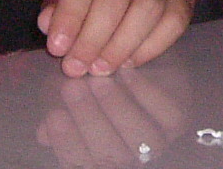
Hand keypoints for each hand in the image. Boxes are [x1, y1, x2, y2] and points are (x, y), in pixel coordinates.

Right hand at [36, 57, 191, 166]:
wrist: (144, 64)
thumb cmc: (100, 83)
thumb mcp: (77, 96)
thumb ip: (59, 113)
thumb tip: (43, 133)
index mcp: (100, 157)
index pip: (80, 162)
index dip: (66, 143)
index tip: (53, 115)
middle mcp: (130, 156)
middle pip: (111, 154)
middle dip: (89, 121)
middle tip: (72, 87)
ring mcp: (158, 140)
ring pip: (142, 139)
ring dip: (118, 108)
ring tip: (98, 80)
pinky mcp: (178, 118)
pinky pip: (167, 113)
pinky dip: (146, 93)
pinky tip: (126, 70)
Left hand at [37, 0, 194, 76]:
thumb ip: (55, 4)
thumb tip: (49, 22)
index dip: (71, 13)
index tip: (58, 47)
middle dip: (94, 36)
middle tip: (78, 66)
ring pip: (149, 6)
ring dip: (122, 44)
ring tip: (101, 67)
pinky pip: (175, 19)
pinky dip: (153, 46)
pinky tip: (130, 61)